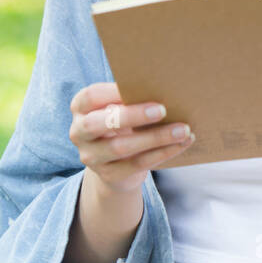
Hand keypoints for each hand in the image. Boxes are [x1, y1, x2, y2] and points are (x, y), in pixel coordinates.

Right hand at [68, 82, 194, 194]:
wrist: (115, 163)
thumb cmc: (121, 124)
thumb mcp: (118, 109)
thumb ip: (129, 100)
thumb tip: (163, 89)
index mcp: (80, 108)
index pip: (91, 97)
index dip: (113, 92)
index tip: (141, 87)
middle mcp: (79, 133)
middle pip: (99, 124)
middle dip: (131, 116)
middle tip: (162, 109)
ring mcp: (91, 157)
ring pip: (121, 147)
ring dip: (156, 137)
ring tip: (182, 129)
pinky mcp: (109, 175)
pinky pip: (138, 164)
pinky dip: (163, 152)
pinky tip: (181, 143)